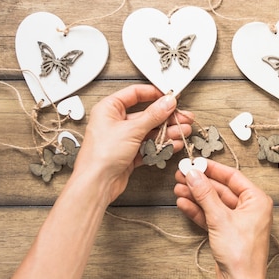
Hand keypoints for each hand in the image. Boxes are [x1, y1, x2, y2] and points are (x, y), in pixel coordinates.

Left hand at [74, 84, 193, 204]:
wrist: (96, 184)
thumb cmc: (101, 155)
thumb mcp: (131, 129)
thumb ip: (153, 115)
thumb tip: (167, 102)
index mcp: (109, 109)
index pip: (135, 94)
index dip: (154, 93)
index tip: (170, 96)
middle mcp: (115, 122)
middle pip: (146, 114)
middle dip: (167, 117)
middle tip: (183, 117)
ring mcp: (123, 139)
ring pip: (150, 131)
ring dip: (167, 132)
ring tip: (183, 131)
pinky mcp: (129, 154)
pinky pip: (149, 146)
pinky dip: (161, 145)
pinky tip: (173, 144)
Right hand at [174, 161, 272, 278]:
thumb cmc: (241, 254)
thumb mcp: (220, 218)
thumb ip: (205, 194)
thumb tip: (194, 174)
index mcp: (257, 200)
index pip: (233, 176)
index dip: (212, 169)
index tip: (196, 163)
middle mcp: (250, 209)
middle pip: (221, 189)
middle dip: (200, 183)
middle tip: (182, 174)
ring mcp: (238, 221)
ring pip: (214, 203)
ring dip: (196, 196)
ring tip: (178, 188)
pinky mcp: (227, 233)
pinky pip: (211, 216)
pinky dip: (198, 210)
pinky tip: (184, 203)